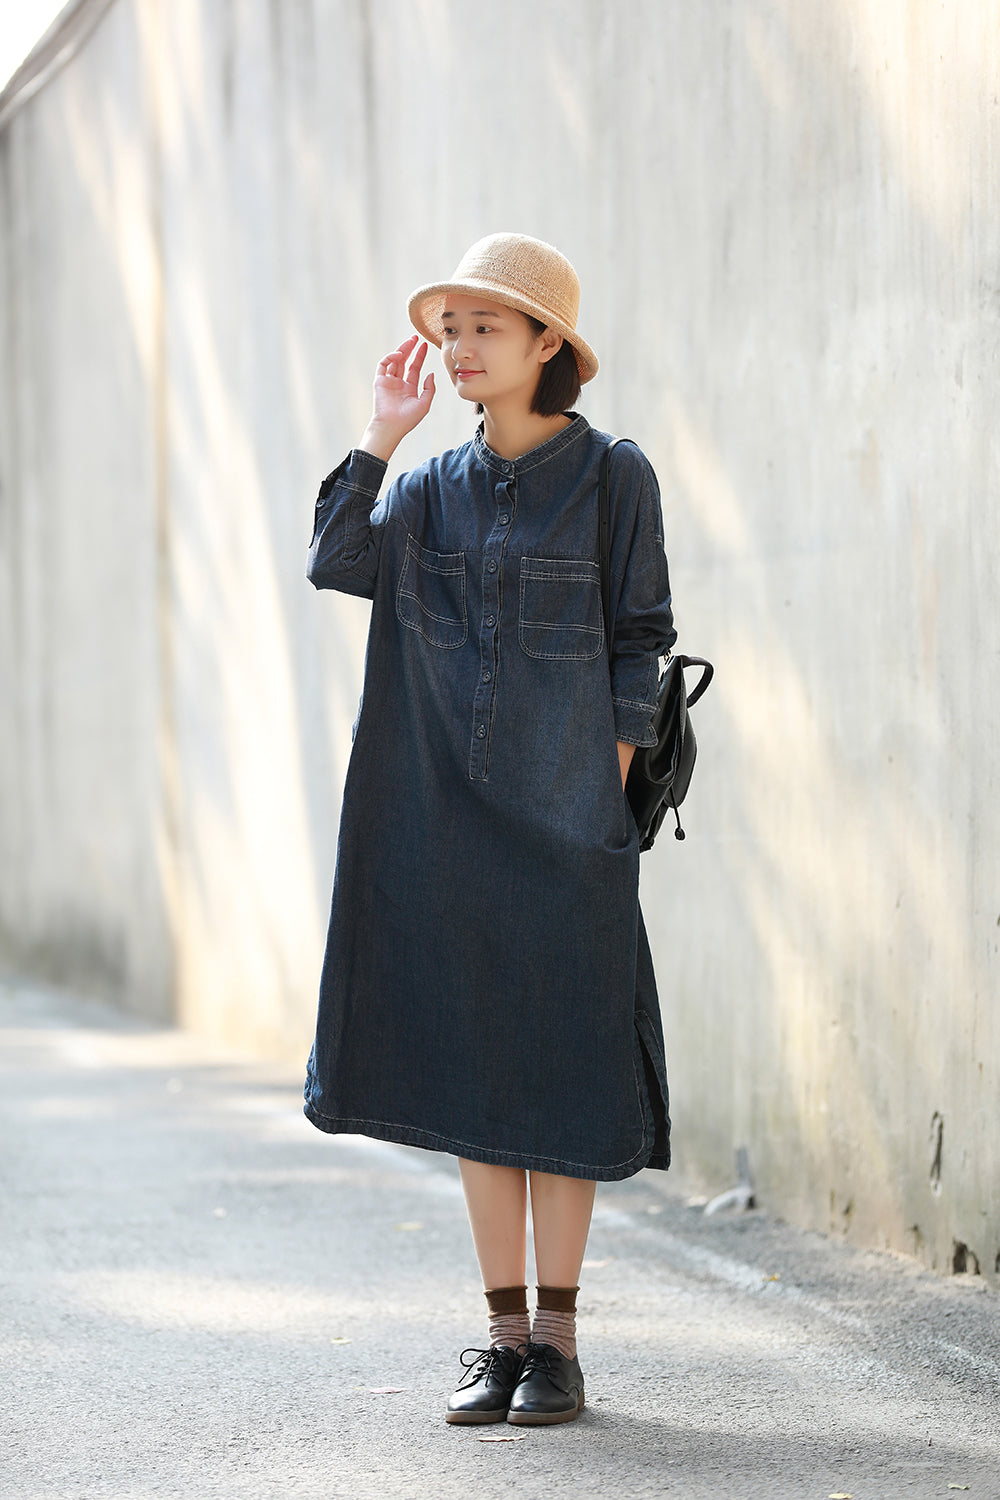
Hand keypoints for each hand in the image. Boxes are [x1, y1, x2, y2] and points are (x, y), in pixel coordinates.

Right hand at [359, 335, 434, 459]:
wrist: (392, 426)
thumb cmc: (408, 419)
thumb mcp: (424, 404)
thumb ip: (429, 389)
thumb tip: (431, 374)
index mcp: (409, 388)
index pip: (414, 368)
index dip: (419, 356)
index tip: (425, 346)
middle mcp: (398, 383)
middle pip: (404, 361)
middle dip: (410, 348)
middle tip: (416, 337)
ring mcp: (388, 381)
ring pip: (394, 360)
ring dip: (402, 350)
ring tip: (410, 342)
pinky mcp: (380, 380)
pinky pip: (384, 365)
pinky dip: (391, 357)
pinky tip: (400, 354)